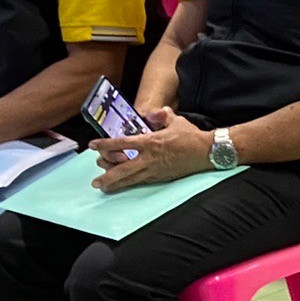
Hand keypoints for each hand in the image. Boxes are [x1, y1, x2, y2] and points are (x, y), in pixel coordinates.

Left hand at [92, 107, 213, 192]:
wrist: (206, 152)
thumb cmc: (190, 135)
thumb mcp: (175, 120)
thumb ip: (161, 115)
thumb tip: (153, 112)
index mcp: (150, 142)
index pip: (121, 143)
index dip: (105, 144)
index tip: (92, 146)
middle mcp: (149, 158)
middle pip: (122, 169)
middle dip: (106, 175)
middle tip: (95, 181)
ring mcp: (155, 170)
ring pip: (130, 179)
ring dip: (115, 184)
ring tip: (103, 188)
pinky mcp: (161, 177)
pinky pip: (141, 182)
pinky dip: (129, 185)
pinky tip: (122, 187)